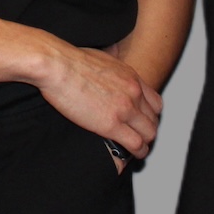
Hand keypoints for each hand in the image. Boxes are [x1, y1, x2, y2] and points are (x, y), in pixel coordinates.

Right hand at [35, 40, 161, 159]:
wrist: (58, 65)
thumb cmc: (70, 60)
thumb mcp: (102, 57)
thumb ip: (112, 69)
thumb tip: (108, 71)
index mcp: (130, 76)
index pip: (155, 102)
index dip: (150, 115)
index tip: (143, 121)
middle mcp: (133, 92)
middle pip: (153, 119)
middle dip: (147, 130)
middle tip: (139, 136)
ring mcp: (125, 109)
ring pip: (149, 133)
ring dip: (144, 143)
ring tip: (138, 150)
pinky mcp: (111, 125)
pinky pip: (136, 144)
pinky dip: (137, 152)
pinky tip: (132, 155)